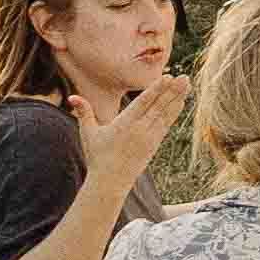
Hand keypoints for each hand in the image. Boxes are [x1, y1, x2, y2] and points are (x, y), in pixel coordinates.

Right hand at [78, 71, 189, 191]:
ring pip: (165, 114)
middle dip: (172, 91)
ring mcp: (149, 137)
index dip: (156, 90)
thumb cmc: (98, 156)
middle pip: (158, 107)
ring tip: (187, 84)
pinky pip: (166, 124)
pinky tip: (181, 101)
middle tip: (184, 77)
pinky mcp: (154, 144)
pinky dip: (174, 112)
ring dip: (177, 98)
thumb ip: (84, 112)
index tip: (167, 78)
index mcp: (124, 124)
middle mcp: (139, 130)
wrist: (110, 182)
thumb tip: (72, 96)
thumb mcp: (88, 133)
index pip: (143, 103)